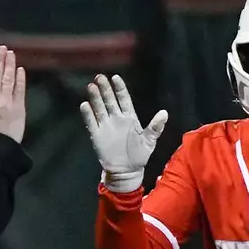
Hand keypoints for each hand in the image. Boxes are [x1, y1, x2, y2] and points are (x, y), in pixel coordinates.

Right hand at [79, 74, 167, 193]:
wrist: (127, 171)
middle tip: (100, 77)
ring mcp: (106, 126)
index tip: (115, 77)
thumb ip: (155, 127)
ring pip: (99, 108)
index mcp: (130, 117)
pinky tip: (85, 105)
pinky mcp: (97, 135)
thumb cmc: (139, 155)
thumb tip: (164, 113)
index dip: (120, 88)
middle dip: (105, 88)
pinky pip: (91, 122)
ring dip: (95, 97)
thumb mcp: (149, 141)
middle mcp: (116, 118)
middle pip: (110, 100)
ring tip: (91, 86)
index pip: (124, 99)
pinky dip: (88, 114)